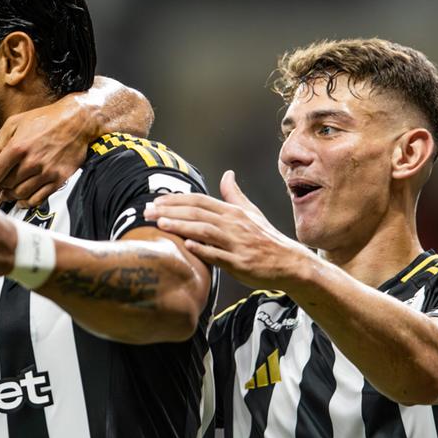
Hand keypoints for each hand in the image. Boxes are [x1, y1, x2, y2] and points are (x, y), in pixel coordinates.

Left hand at [0, 94, 96, 207]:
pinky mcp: (59, 179)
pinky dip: (27, 202)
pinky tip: (23, 199)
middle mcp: (32, 161)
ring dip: (12, 196)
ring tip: (9, 192)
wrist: (77, 120)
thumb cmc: (45, 119)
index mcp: (18, 147)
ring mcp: (46, 172)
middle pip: (7, 185)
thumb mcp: (15, 124)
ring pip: (21, 194)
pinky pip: (39, 199)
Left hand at [142, 170, 311, 290]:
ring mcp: (237, 244)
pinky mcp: (240, 263)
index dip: (175, 200)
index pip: (199, 201)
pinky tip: (186, 246)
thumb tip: (227, 174)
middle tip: (147, 212)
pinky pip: (219, 255)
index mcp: (233, 212)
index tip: (155, 201)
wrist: (290, 263)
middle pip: (197, 213)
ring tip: (160, 225)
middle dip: (170, 211)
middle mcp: (234, 225)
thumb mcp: (251, 212)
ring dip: (181, 227)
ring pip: (205, 231)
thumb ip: (234, 195)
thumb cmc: (266, 238)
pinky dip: (203, 250)